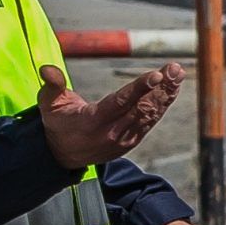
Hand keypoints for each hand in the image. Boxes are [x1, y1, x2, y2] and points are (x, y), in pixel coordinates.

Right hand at [35, 60, 179, 168]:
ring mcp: (124, 139)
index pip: (120, 102)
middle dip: (161, 87)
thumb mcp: (48, 104)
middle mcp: (112, 132)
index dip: (140, 88)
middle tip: (175, 69)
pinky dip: (162, 105)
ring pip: (149, 115)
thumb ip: (51, 85)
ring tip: (178, 75)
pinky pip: (150, 121)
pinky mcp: (131, 141)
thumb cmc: (57, 123)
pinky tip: (172, 90)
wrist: (63, 155)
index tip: (157, 75)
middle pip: (141, 107)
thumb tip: (47, 69)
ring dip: (166, 95)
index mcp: (93, 121)